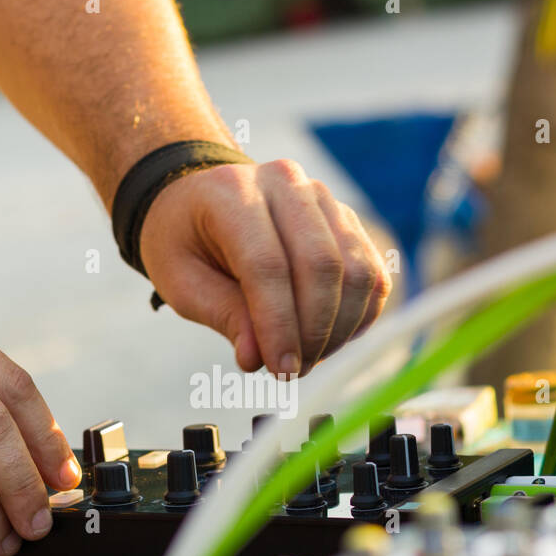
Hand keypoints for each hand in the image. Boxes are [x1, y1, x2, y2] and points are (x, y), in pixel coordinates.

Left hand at [138, 159, 391, 376]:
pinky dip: (359, 317)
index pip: (268, 264)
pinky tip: (329, 338)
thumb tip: (258, 358)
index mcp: (233, 193)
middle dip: (314, 332)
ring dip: (339, 329)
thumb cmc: (186, 242)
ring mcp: (324, 200)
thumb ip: (222, 315)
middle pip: (322, 264)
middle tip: (292, 371)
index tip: (281, 371)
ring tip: (307, 357)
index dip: (279, 325)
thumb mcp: (181, 281)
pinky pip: (373, 275)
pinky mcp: (348, 222)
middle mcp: (286, 184)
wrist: (203, 201)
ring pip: (357, 271)